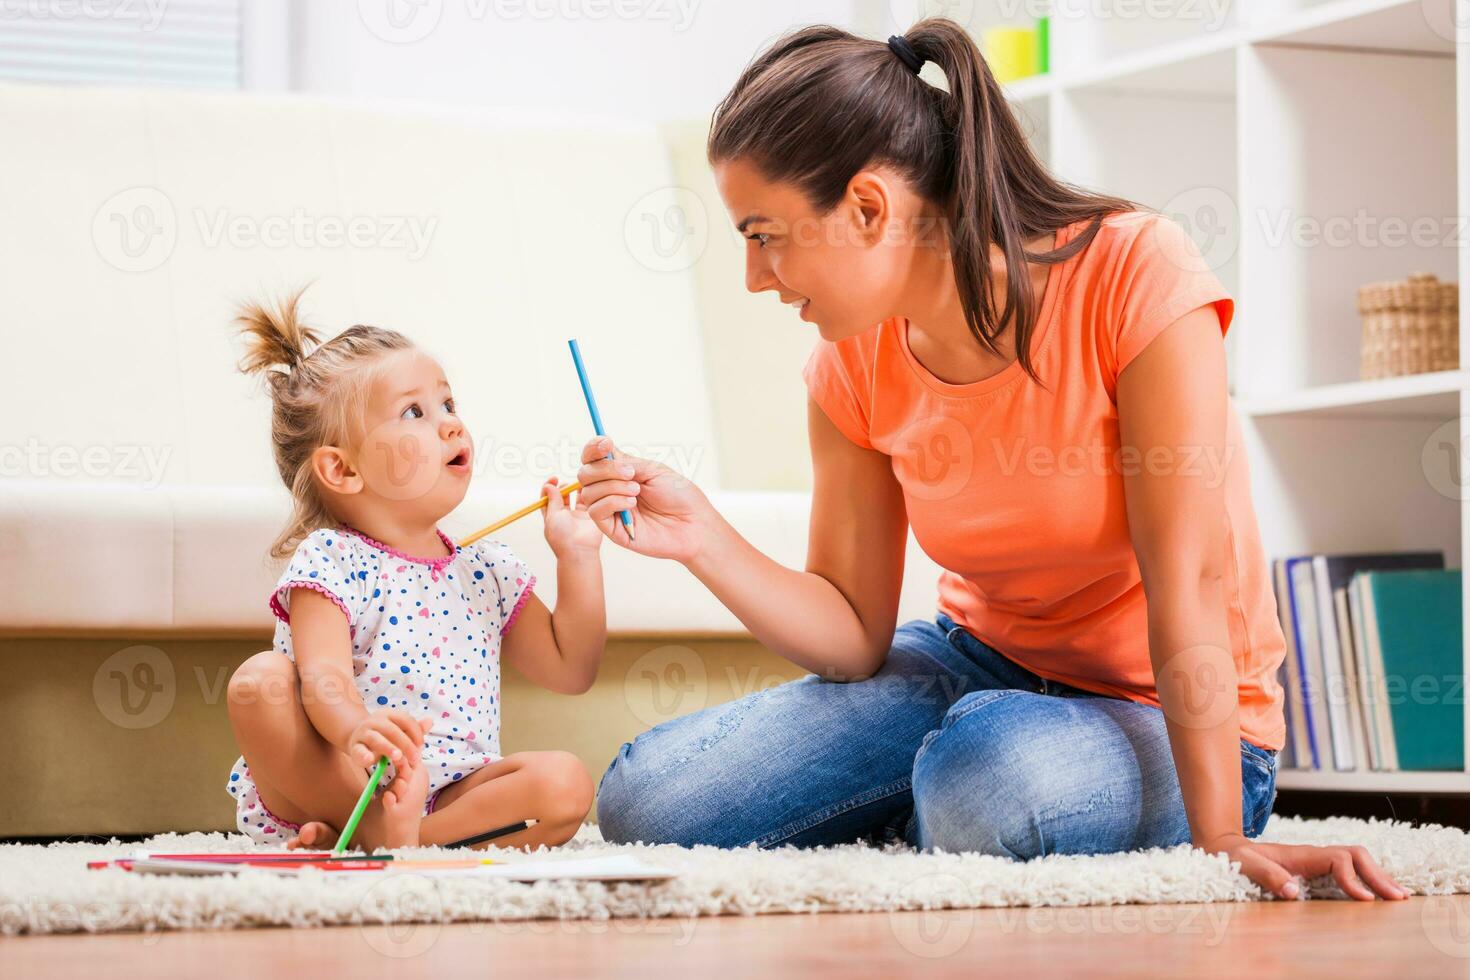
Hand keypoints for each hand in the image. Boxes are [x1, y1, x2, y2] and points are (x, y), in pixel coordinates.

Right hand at [345, 709, 430, 772]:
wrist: (357, 738)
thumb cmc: (383, 735)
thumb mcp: (399, 730)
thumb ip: (414, 729)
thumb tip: (430, 721)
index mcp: (389, 714)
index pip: (405, 719)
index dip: (415, 732)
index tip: (421, 746)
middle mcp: (375, 721)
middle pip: (392, 730)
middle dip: (406, 745)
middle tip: (415, 759)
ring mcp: (363, 733)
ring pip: (377, 739)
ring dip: (388, 748)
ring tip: (398, 757)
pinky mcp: (354, 746)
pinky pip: (359, 751)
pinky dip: (364, 755)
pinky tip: (370, 760)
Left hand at [540, 476, 601, 557]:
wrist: (579, 550)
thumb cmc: (562, 536)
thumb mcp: (552, 515)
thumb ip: (552, 499)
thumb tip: (549, 486)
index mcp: (551, 516)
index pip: (547, 498)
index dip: (549, 487)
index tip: (553, 480)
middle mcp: (564, 515)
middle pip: (562, 496)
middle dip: (562, 487)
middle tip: (565, 483)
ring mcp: (578, 516)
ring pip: (576, 497)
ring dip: (575, 489)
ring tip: (576, 485)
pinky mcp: (590, 516)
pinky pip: (589, 501)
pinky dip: (587, 494)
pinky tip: (586, 491)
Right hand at [576, 437, 713, 562]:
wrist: (694, 523)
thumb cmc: (679, 496)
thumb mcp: (654, 470)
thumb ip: (627, 462)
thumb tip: (606, 453)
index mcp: (621, 473)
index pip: (593, 458)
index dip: (593, 448)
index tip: (605, 443)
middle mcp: (612, 490)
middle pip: (586, 473)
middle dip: (605, 469)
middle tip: (630, 473)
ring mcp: (610, 510)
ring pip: (589, 492)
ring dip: (613, 486)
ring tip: (637, 491)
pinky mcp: (612, 529)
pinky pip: (595, 511)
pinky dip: (612, 502)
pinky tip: (631, 503)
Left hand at [1205, 834, 1408, 900]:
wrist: (1227, 849)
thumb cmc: (1235, 859)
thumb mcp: (1245, 866)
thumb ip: (1266, 876)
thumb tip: (1293, 892)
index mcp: (1301, 854)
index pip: (1338, 859)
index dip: (1353, 879)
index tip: (1364, 900)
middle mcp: (1314, 853)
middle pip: (1356, 855)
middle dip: (1379, 875)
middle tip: (1400, 898)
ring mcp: (1317, 859)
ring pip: (1357, 860)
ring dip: (1379, 876)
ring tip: (1401, 897)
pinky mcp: (1317, 868)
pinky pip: (1350, 869)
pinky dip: (1368, 879)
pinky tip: (1380, 893)